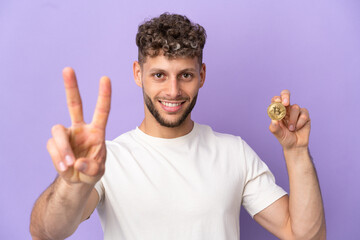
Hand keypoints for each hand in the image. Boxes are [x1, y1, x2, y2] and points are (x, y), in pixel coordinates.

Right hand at [47, 67, 110, 183]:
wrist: (77, 180)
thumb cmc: (91, 171)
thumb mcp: (97, 172)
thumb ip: (91, 168)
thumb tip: (77, 161)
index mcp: (97, 131)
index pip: (102, 111)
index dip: (104, 95)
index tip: (105, 78)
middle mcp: (80, 128)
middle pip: (75, 104)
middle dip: (71, 87)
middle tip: (68, 69)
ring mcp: (67, 135)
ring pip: (57, 130)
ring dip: (63, 148)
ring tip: (69, 164)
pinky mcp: (55, 143)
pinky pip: (52, 146)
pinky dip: (58, 158)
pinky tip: (65, 167)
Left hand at [269, 90, 310, 150]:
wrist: (295, 145)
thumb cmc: (285, 138)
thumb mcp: (278, 134)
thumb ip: (274, 127)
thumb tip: (273, 120)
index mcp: (277, 111)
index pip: (276, 100)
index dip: (277, 99)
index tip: (278, 102)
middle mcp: (286, 109)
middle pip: (285, 94)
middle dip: (285, 96)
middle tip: (286, 103)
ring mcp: (296, 111)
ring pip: (295, 108)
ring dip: (293, 120)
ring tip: (291, 129)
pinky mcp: (305, 115)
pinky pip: (304, 114)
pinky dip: (300, 122)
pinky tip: (298, 128)